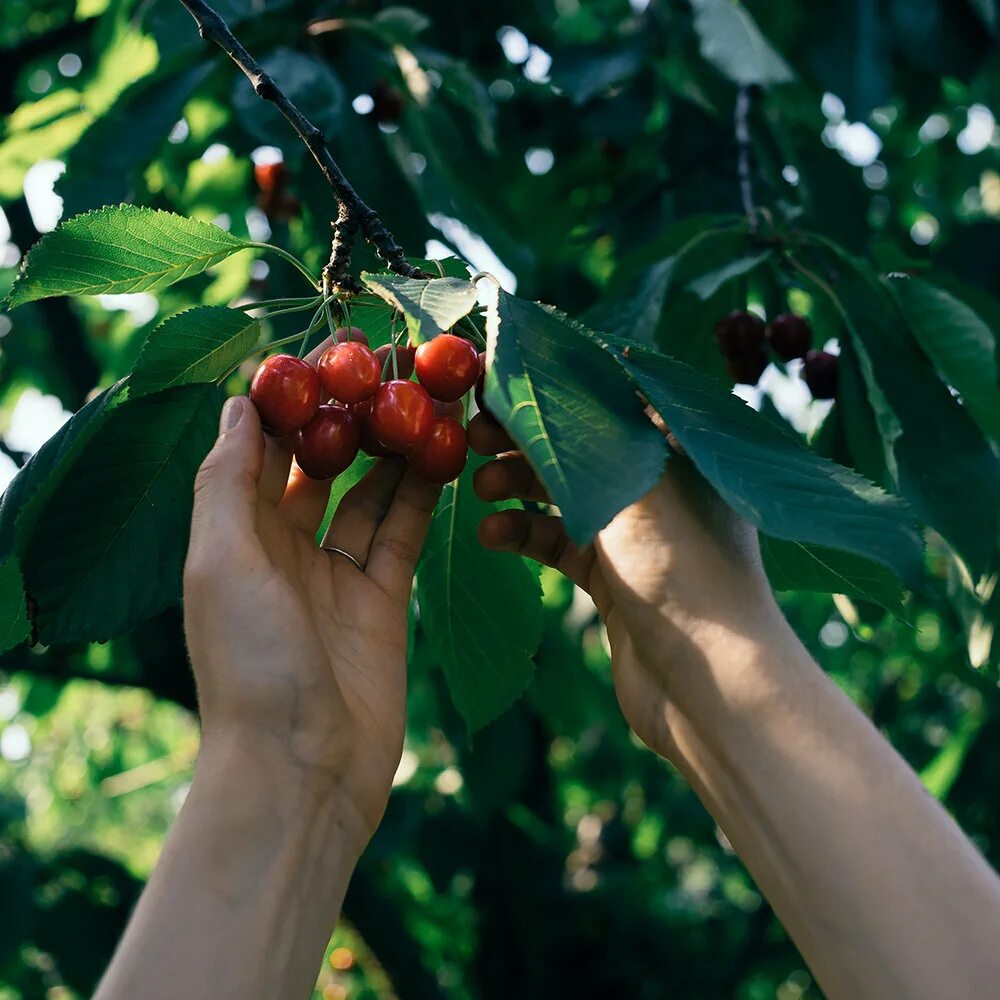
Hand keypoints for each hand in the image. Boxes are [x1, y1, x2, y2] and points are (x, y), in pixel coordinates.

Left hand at [184, 359, 439, 851]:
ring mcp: (337, 575)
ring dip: (392, 448)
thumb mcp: (222, 562)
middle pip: (319, 465)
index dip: (289, 399)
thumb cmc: (250, 664)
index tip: (323, 351)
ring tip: (424, 396)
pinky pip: (404, 534)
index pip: (263, 449)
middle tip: (385, 363)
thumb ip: (229, 481)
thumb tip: (238, 403)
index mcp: (236, 537)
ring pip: (368, 493)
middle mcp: (284, 550)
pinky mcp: (384, 600)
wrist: (304, 769)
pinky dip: (422, 494)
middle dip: (348, 415)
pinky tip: (443, 451)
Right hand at [469, 411, 778, 758]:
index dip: (553, 390)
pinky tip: (491, 535)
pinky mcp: (613, 578)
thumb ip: (593, 432)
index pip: (608, 399)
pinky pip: (558, 542)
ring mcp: (636, 535)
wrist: (707, 685)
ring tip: (478, 487)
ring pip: (563, 494)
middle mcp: (660, 486)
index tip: (500, 384)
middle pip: (580, 446)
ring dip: (517, 486)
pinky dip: (524, 534)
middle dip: (525, 439)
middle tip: (474, 433)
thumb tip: (552, 373)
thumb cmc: (684, 571)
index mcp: (681, 450)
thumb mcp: (639, 485)